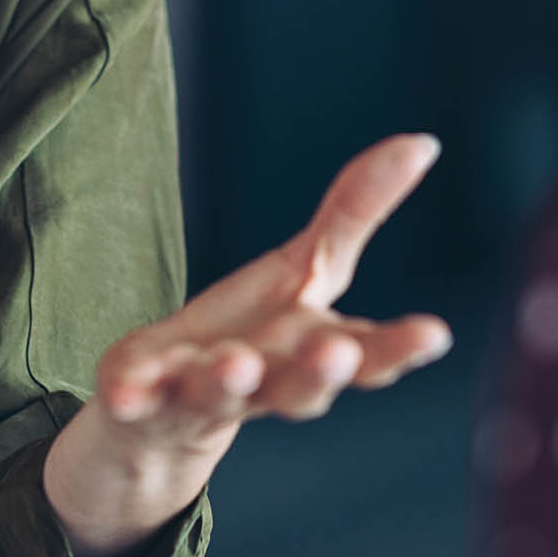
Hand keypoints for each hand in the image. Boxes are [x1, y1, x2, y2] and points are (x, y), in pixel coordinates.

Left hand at [43, 133, 450, 556]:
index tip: (435, 333)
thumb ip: (358, 211)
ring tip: (235, 363)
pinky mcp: (140, 398)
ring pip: (220, 394)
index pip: (367, 356)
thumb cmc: (256, 333)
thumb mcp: (307, 268)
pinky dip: (131, 397)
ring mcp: (201, 395)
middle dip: (318, 373)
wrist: (163, 415)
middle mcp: (265, 383)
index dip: (399, 348)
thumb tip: (425, 141)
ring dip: (229, 380)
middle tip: (336, 353)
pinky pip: (134, 400)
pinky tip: (123, 392)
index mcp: (310, 352)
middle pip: (300, 387)